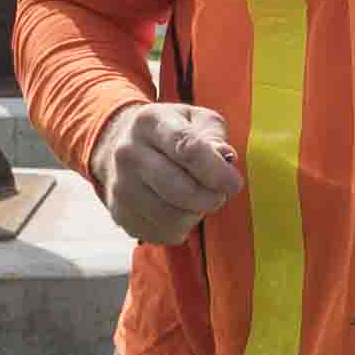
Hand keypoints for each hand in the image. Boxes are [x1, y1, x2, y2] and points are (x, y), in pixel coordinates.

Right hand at [90, 101, 244, 246]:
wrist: (121, 146)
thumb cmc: (171, 133)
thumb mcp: (196, 120)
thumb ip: (215, 136)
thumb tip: (226, 160)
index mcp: (150, 123)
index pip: (188, 149)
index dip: (218, 172)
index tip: (234, 183)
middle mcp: (128, 153)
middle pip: (181, 190)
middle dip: (211, 198)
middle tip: (220, 194)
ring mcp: (120, 186)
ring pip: (173, 217)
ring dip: (197, 214)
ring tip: (198, 200)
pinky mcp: (120, 214)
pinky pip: (163, 234)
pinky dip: (181, 228)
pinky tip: (180, 210)